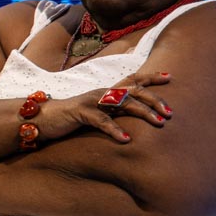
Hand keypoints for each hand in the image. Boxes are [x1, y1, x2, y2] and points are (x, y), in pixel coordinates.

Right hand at [42, 71, 173, 143]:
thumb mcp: (97, 112)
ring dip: (143, 112)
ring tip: (159, 122)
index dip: (151, 76)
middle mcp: (102, 93)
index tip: (170, 76)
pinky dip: (115, 130)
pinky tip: (126, 139)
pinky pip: (101, 120)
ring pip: (123, 102)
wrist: (44, 119)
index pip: (133, 79)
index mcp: (107, 92)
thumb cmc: (72, 118)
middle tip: (171, 112)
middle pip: (134, 90)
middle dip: (155, 99)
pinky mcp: (81, 112)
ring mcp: (92, 101)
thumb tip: (133, 116)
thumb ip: (113, 111)